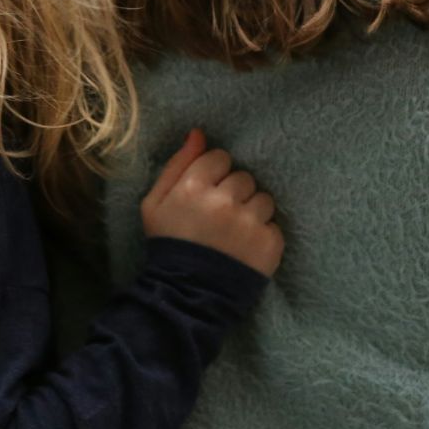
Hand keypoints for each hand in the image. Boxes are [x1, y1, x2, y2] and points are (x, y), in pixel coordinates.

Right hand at [140, 130, 283, 277]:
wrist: (186, 295)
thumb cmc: (168, 245)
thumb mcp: (154, 203)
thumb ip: (177, 164)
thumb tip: (199, 133)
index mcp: (193, 188)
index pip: (220, 157)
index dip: (214, 175)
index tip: (206, 195)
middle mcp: (224, 202)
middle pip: (243, 177)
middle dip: (233, 193)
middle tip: (219, 218)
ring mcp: (250, 223)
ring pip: (263, 198)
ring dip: (252, 212)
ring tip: (234, 233)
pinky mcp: (270, 243)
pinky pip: (274, 224)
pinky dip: (263, 235)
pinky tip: (245, 248)